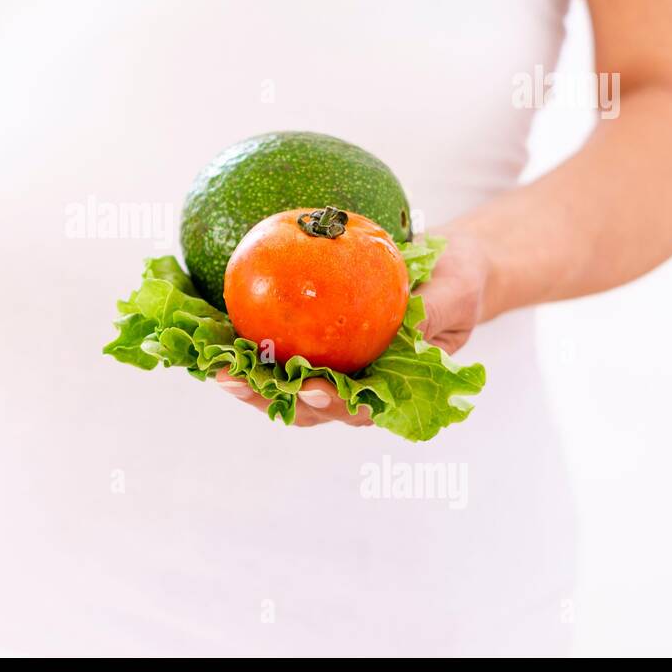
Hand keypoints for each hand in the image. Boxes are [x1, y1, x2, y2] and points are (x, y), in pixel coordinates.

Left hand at [215, 225, 490, 425]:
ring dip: (244, 377)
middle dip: (266, 398)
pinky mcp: (306, 336)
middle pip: (301, 403)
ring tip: (213, 365)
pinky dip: (242, 339)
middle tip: (234, 380)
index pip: (355, 409)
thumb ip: (431, 315)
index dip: (331, 407)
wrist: (446, 263)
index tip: (314, 390)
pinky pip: (272, 340)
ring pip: (278, 381)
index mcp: (387, 386)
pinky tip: (213, 324)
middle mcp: (350, 381)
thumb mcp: (454, 295)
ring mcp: (326, 362)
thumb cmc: (458, 283)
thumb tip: (404, 330)